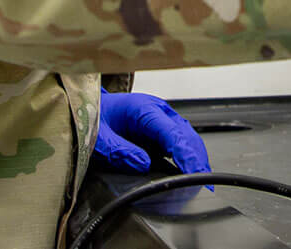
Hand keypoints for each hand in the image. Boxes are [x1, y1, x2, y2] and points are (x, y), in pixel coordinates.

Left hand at [94, 92, 210, 174]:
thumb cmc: (92, 118)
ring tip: (202, 181)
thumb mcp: (98, 138)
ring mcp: (161, 119)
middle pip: (185, 134)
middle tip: (203, 183)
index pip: (172, 133)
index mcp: (142, 109)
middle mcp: (156, 111)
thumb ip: (119, 151)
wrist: (87, 108)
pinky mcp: (160, 130)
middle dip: (196, 158)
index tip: (193, 172)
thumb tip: (143, 165)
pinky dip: (188, 156)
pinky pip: (179, 142)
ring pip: (186, 137)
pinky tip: (193, 171)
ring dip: (196, 157)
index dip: (185, 154)